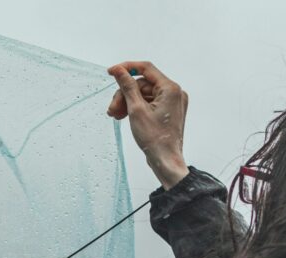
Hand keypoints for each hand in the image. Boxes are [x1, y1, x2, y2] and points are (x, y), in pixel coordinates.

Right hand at [107, 61, 189, 189]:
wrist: (165, 160)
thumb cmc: (155, 139)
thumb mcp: (136, 110)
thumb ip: (127, 87)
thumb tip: (119, 71)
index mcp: (170, 89)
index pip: (146, 68)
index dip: (126, 68)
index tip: (111, 72)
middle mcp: (174, 93)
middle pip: (143, 84)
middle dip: (125, 94)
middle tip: (112, 108)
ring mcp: (173, 102)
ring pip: (144, 94)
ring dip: (128, 102)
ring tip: (115, 115)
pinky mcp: (168, 111)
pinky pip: (149, 103)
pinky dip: (136, 108)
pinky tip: (124, 116)